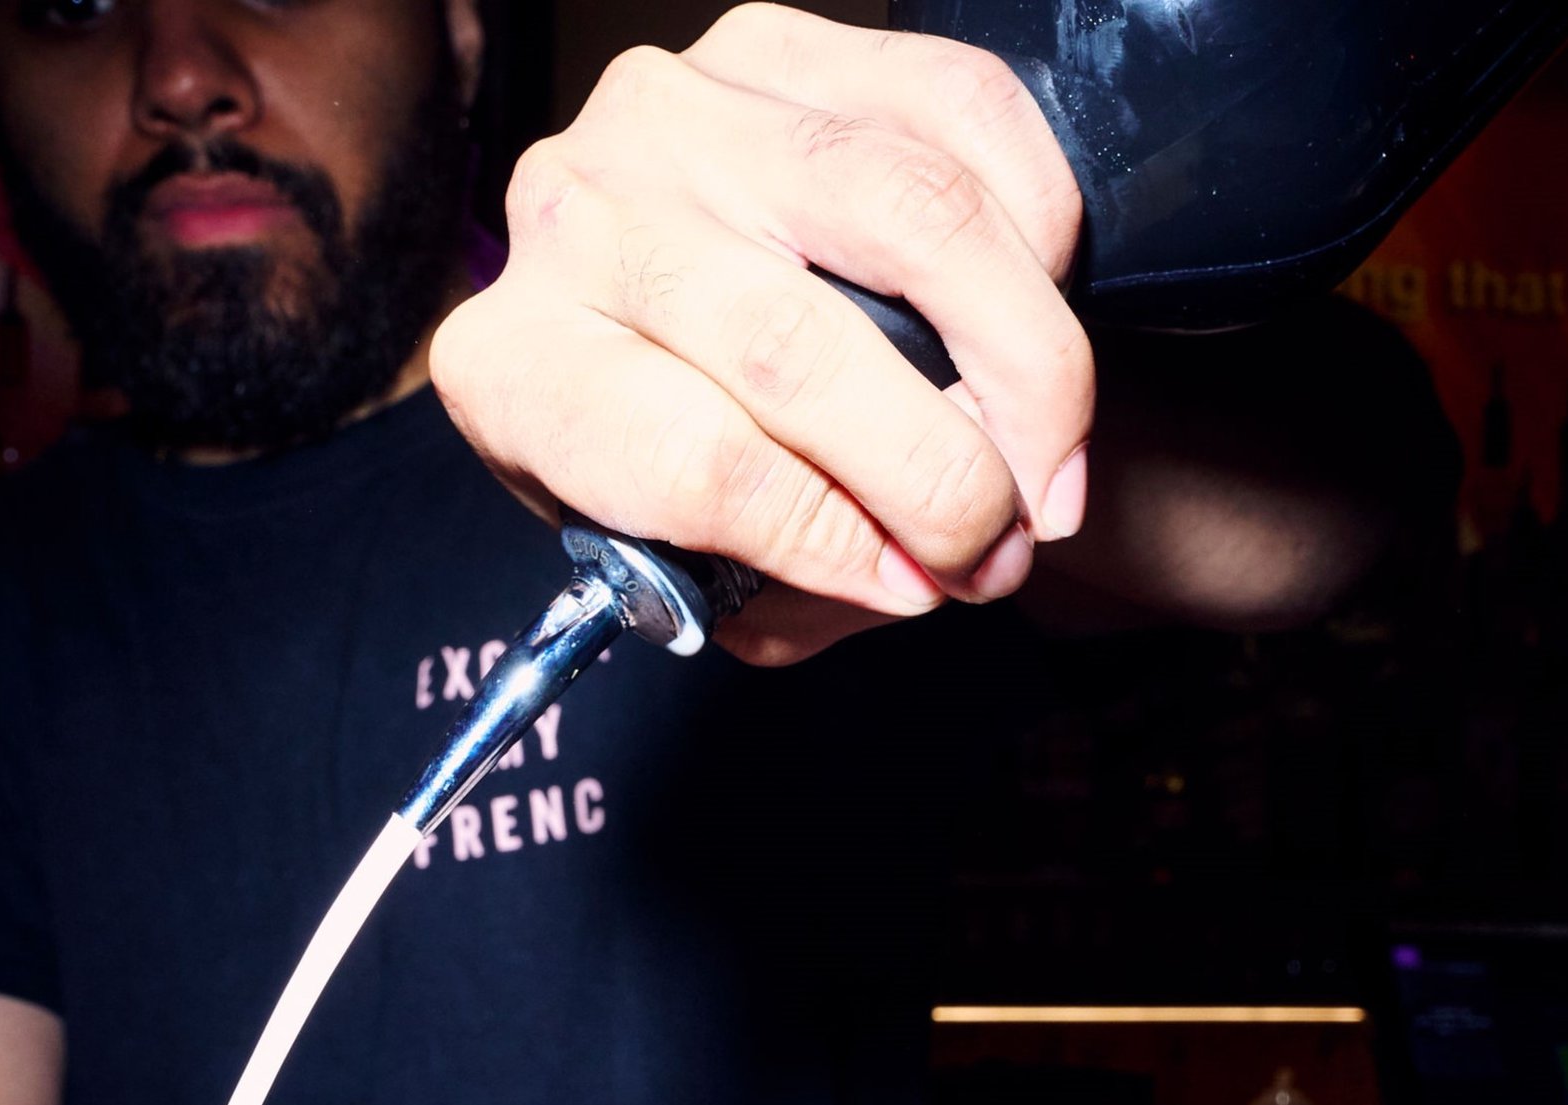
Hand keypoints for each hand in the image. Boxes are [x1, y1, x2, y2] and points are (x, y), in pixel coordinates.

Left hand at [431, 3, 1091, 665]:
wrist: (660, 318)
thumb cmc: (679, 458)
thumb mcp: (689, 567)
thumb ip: (787, 588)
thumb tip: (914, 575)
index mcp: (517, 370)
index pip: (689, 462)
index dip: (829, 537)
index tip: (919, 586)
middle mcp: (575, 219)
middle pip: (792, 345)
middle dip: (938, 471)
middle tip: (1005, 544)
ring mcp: (673, 112)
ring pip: (900, 214)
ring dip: (1020, 358)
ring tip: (1050, 461)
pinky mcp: (777, 44)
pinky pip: (958, 109)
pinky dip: (1037, 229)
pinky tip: (1045, 316)